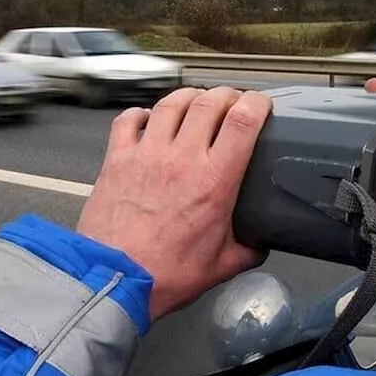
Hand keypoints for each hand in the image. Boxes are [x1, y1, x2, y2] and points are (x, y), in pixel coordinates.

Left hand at [77, 87, 272, 320]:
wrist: (114, 280)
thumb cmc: (164, 274)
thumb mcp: (221, 266)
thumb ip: (248, 250)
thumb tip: (261, 243)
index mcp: (215, 181)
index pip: (242, 121)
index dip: (256, 103)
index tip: (261, 104)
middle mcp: (182, 158)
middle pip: (209, 102)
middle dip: (226, 95)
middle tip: (232, 101)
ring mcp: (147, 154)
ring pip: (170, 103)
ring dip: (188, 96)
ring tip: (196, 100)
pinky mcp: (117, 159)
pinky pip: (128, 120)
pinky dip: (140, 113)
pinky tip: (147, 118)